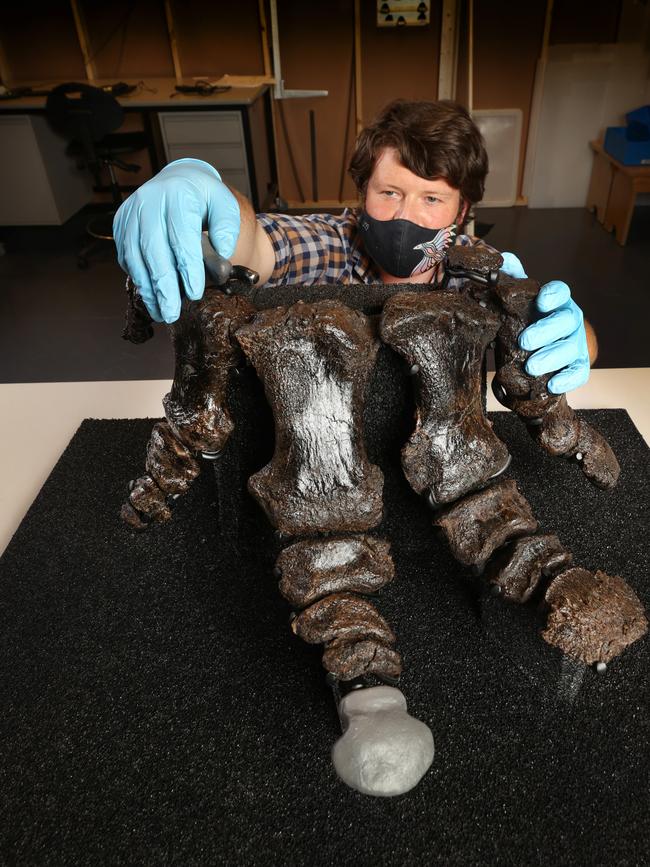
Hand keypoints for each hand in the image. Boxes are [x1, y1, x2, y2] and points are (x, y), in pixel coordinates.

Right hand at [113, 158, 239, 322]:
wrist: (177, 181)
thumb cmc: (203, 198)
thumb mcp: (224, 205)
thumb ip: (227, 228)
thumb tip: (222, 252)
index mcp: (178, 193)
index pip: (181, 235)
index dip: (187, 267)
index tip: (195, 293)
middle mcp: (149, 201)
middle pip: (153, 249)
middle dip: (164, 286)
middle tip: (172, 313)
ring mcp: (131, 213)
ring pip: (135, 256)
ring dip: (148, 289)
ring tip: (162, 312)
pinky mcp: (121, 225)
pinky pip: (127, 257)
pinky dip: (140, 280)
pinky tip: (152, 298)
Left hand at [500, 252, 589, 394]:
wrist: (536, 352)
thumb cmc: (525, 320)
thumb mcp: (516, 300)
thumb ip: (511, 279)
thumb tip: (501, 259)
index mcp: (556, 301)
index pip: (561, 291)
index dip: (553, 294)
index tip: (541, 300)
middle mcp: (569, 320)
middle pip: (566, 321)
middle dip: (546, 331)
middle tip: (524, 341)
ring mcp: (576, 343)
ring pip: (570, 349)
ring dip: (551, 358)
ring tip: (531, 366)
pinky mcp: (577, 366)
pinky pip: (578, 373)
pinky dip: (567, 379)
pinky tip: (551, 384)